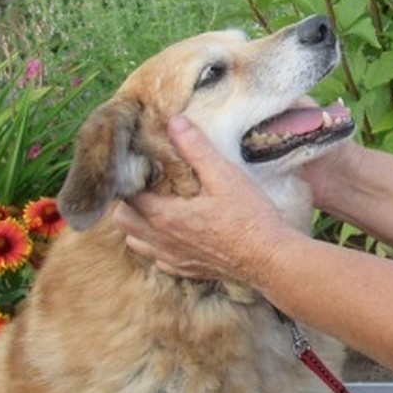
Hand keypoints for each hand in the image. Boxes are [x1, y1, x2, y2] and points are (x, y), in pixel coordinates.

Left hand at [112, 116, 290, 282]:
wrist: (268, 258)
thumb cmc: (248, 216)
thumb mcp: (224, 175)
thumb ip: (196, 148)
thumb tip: (174, 122)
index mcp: (164, 215)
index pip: (127, 195)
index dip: (128, 178)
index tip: (140, 164)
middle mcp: (161, 240)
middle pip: (124, 220)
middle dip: (128, 201)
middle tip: (146, 184)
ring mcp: (172, 258)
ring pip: (136, 242)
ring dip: (139, 225)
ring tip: (157, 207)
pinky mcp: (187, 269)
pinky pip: (158, 259)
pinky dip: (157, 245)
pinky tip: (175, 233)